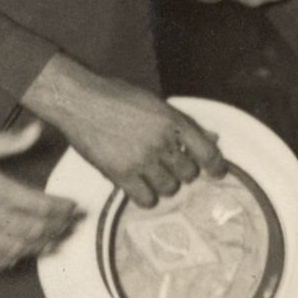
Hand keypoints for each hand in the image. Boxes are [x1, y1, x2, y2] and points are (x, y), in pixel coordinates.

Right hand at [0, 121, 81, 270]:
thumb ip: (8, 142)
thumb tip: (37, 131)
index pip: (41, 205)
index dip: (62, 209)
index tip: (74, 208)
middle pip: (35, 230)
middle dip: (59, 229)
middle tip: (73, 227)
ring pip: (18, 249)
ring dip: (41, 247)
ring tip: (56, 243)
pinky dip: (10, 261)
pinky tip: (18, 256)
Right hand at [21, 54, 223, 207]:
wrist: (79, 101)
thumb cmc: (117, 97)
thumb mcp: (155, 103)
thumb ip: (183, 123)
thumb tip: (213, 138)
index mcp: (173, 121)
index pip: (207, 152)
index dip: (217, 166)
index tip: (218, 173)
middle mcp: (161, 142)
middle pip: (188, 174)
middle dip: (182, 172)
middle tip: (167, 165)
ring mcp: (142, 160)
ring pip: (169, 189)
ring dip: (164, 185)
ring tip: (150, 174)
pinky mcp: (121, 175)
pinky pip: (146, 200)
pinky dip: (146, 197)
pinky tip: (139, 187)